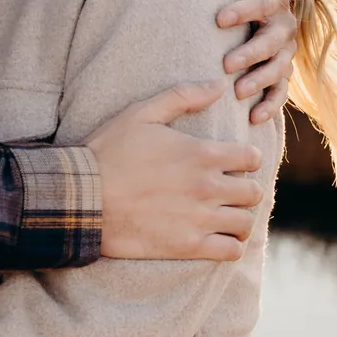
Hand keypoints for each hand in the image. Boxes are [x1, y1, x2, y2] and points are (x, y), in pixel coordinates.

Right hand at [88, 83, 262, 261]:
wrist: (82, 198)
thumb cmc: (109, 153)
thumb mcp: (141, 114)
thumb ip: (183, 96)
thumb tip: (219, 85)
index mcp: (202, 153)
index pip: (251, 158)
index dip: (246, 159)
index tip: (234, 164)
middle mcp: (207, 187)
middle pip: (254, 192)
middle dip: (245, 189)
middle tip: (230, 192)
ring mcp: (200, 219)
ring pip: (246, 223)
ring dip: (240, 218)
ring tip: (226, 217)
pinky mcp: (189, 246)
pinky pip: (231, 251)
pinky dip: (231, 246)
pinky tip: (219, 239)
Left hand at [218, 0, 297, 123]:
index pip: (261, 2)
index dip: (242, 10)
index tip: (218, 19)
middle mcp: (284, 24)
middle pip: (273, 40)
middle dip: (251, 53)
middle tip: (226, 64)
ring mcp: (285, 50)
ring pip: (279, 68)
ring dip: (260, 81)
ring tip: (237, 92)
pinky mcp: (281, 71)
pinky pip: (281, 91)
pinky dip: (270, 105)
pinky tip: (253, 118)